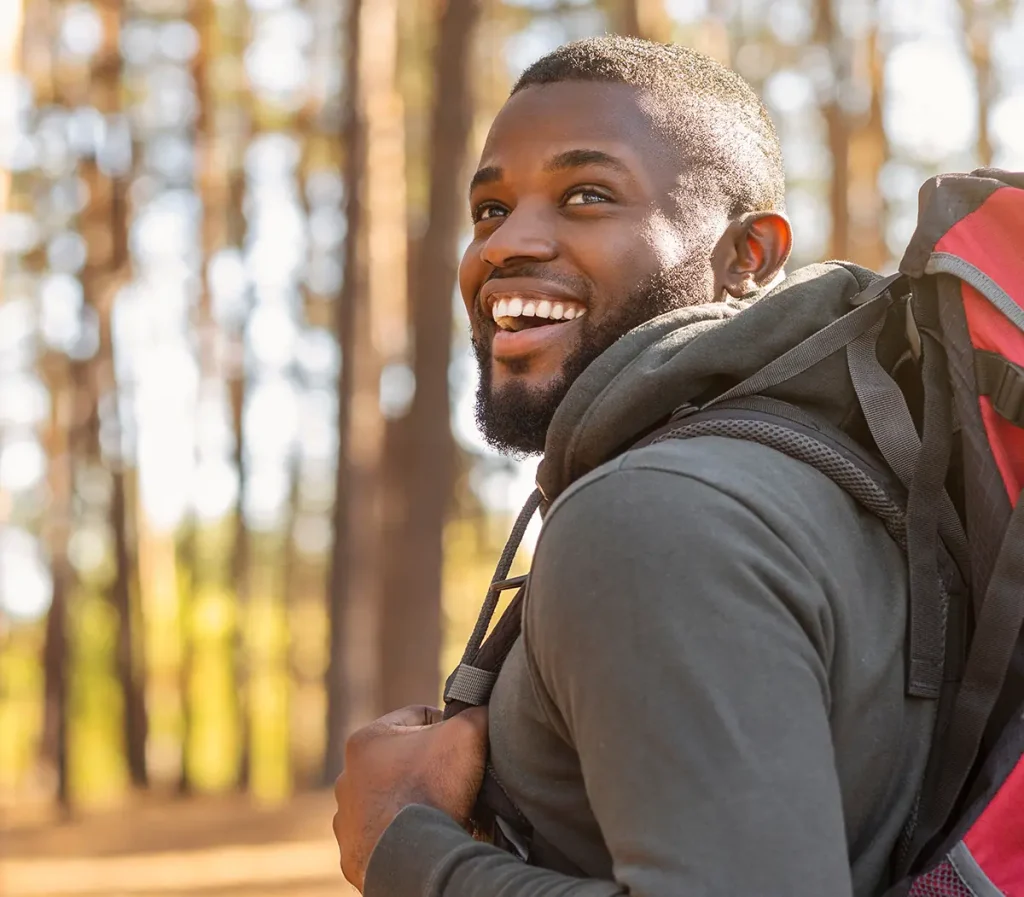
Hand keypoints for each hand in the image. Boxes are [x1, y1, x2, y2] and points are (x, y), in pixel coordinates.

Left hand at [332, 704, 488, 892]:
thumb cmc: (432, 789)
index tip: (462, 746)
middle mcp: (348, 778)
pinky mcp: (354, 853)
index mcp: (366, 740)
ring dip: (415, 800)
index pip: (418, 717)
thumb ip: (475, 712)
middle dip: (430, 766)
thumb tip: (482, 709)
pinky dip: (406, 832)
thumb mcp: (466, 733)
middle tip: (455, 779)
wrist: (414, 858)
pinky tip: (426, 833)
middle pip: (403, 759)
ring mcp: (347, 819)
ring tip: (442, 809)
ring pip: (392, 798)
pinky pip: (387, 834)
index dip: (447, 726)